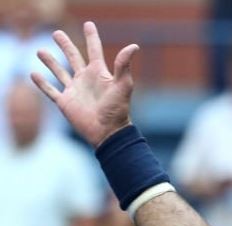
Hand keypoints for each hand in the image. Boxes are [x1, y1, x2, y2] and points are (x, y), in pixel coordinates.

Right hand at [32, 21, 138, 146]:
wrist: (108, 132)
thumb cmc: (117, 109)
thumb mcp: (123, 85)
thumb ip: (123, 65)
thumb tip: (133, 46)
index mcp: (99, 73)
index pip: (94, 50)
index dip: (91, 37)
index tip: (88, 24)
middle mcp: (85, 79)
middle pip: (73, 57)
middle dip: (65, 45)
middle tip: (56, 33)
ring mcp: (74, 90)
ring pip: (59, 72)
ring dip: (50, 62)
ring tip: (40, 50)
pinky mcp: (65, 102)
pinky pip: (51, 90)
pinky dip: (42, 83)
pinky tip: (33, 74)